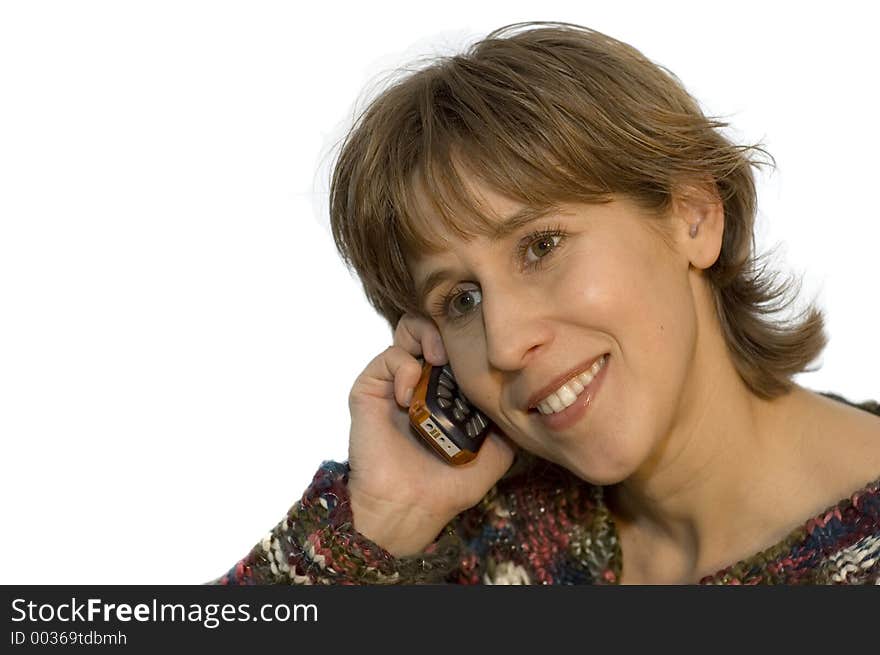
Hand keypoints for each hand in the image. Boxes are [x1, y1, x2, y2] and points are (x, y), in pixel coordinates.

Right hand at [346, 313, 515, 555]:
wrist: (412, 506)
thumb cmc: (449, 485)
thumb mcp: (496, 453)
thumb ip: (508, 422)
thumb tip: (523, 396)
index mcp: (448, 390)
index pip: (457, 342)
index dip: (469, 335)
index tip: (482, 346)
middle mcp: (421, 380)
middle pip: (432, 327)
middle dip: (447, 326)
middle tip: (457, 349)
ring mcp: (395, 383)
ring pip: (406, 330)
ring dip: (425, 336)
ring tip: (438, 360)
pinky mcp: (370, 390)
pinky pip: (386, 358)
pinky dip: (402, 368)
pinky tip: (410, 396)